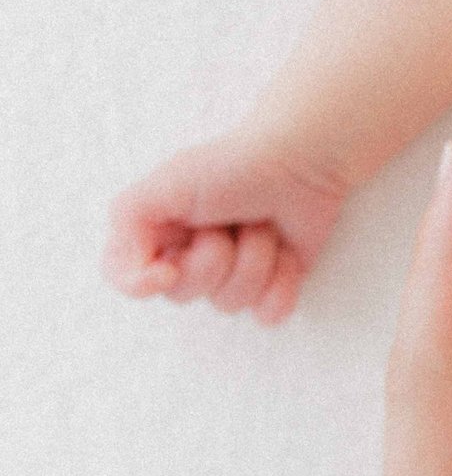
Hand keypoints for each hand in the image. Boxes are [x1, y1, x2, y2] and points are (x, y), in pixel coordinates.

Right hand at [103, 129, 354, 323]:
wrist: (300, 161)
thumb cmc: (231, 167)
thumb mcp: (164, 184)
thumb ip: (128, 221)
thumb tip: (136, 272)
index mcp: (159, 234)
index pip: (127, 279)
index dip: (142, 284)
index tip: (168, 270)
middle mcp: (191, 258)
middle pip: (184, 294)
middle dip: (213, 257)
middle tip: (229, 222)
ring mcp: (233, 273)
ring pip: (230, 303)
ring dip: (253, 260)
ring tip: (262, 225)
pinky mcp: (274, 282)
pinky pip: (269, 313)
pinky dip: (281, 284)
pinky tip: (287, 253)